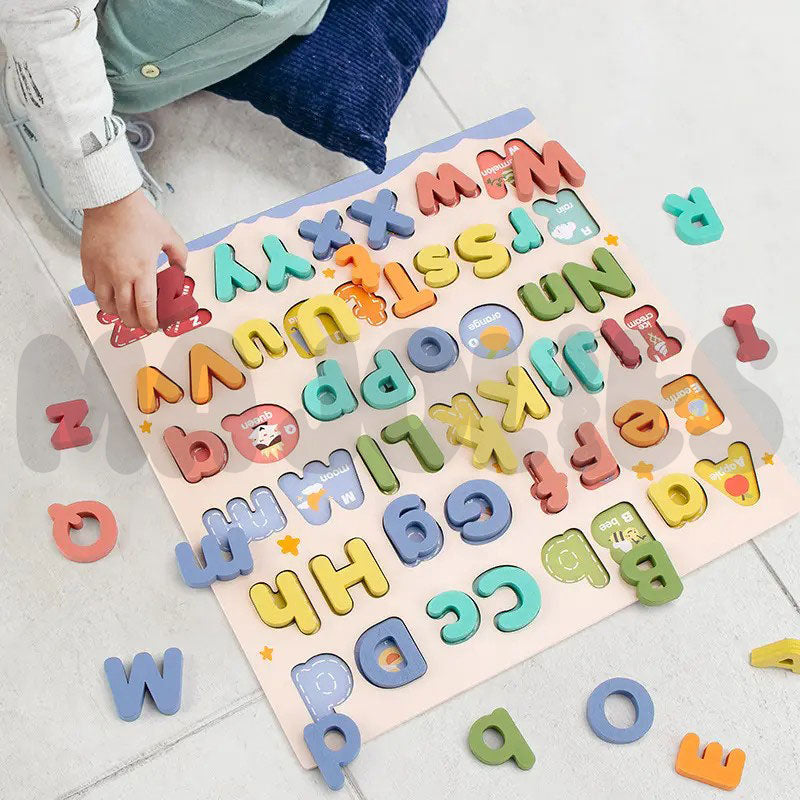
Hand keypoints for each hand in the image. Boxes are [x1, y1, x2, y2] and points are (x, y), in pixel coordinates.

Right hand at [81, 189, 187, 331]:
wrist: (111, 201)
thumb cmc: (140, 217)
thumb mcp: (169, 236)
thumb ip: (179, 256)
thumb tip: (180, 270)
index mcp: (142, 271)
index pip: (145, 308)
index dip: (150, 322)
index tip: (154, 328)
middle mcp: (120, 275)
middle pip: (125, 312)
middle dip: (134, 323)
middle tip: (140, 323)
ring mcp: (102, 271)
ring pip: (105, 305)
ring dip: (116, 313)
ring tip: (124, 312)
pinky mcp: (88, 264)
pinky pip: (92, 289)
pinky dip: (101, 296)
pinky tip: (109, 294)